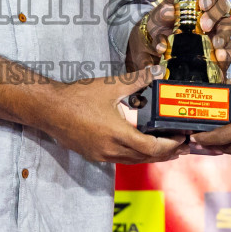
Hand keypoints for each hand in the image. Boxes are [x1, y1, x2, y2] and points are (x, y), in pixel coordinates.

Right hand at [41, 66, 187, 164]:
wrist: (49, 109)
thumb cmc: (77, 97)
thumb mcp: (110, 86)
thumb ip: (137, 80)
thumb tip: (157, 70)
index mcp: (117, 134)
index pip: (151, 148)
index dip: (169, 146)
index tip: (181, 139)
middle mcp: (110, 149)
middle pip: (146, 158)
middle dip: (166, 153)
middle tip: (182, 146)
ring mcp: (101, 155)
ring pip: (133, 161)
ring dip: (151, 156)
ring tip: (166, 148)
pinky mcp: (93, 155)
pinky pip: (120, 159)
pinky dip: (135, 155)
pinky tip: (139, 146)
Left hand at [128, 0, 230, 70]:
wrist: (158, 44)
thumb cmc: (161, 24)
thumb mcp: (158, 17)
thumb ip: (162, 14)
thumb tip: (167, 12)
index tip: (202, 4)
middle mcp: (212, 11)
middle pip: (224, 5)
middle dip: (215, 14)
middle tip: (204, 26)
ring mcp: (218, 29)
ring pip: (228, 26)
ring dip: (223, 34)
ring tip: (216, 45)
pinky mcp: (220, 47)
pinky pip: (229, 48)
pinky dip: (226, 53)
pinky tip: (220, 57)